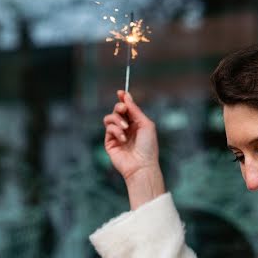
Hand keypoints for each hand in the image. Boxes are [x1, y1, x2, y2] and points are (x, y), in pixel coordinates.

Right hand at [103, 90, 164, 208]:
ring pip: (109, 118)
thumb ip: (135, 110)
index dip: (123, 99)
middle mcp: (126, 128)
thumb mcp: (145, 124)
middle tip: (124, 110)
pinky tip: (123, 138)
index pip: (127, 108)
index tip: (120, 92)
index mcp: (136, 123)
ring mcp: (117, 135)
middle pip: (117, 110)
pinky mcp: (109, 142)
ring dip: (117, 120)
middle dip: (119, 107)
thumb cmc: (148, 146)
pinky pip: (108, 129)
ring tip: (125, 128)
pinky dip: (116, 130)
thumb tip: (126, 96)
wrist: (142, 165)